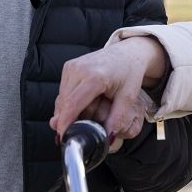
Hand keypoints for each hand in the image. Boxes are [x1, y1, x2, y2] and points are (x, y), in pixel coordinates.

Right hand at [51, 36, 168, 143]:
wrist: (128, 53)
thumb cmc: (129, 72)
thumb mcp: (128, 97)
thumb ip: (117, 118)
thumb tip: (107, 138)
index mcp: (94, 76)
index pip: (73, 105)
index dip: (66, 123)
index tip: (64, 137)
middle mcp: (79, 69)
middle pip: (64, 103)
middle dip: (67, 121)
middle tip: (77, 133)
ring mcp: (72, 66)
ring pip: (62, 98)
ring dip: (68, 112)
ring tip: (86, 115)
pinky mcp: (68, 67)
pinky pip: (63, 91)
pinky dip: (69, 103)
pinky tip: (82, 106)